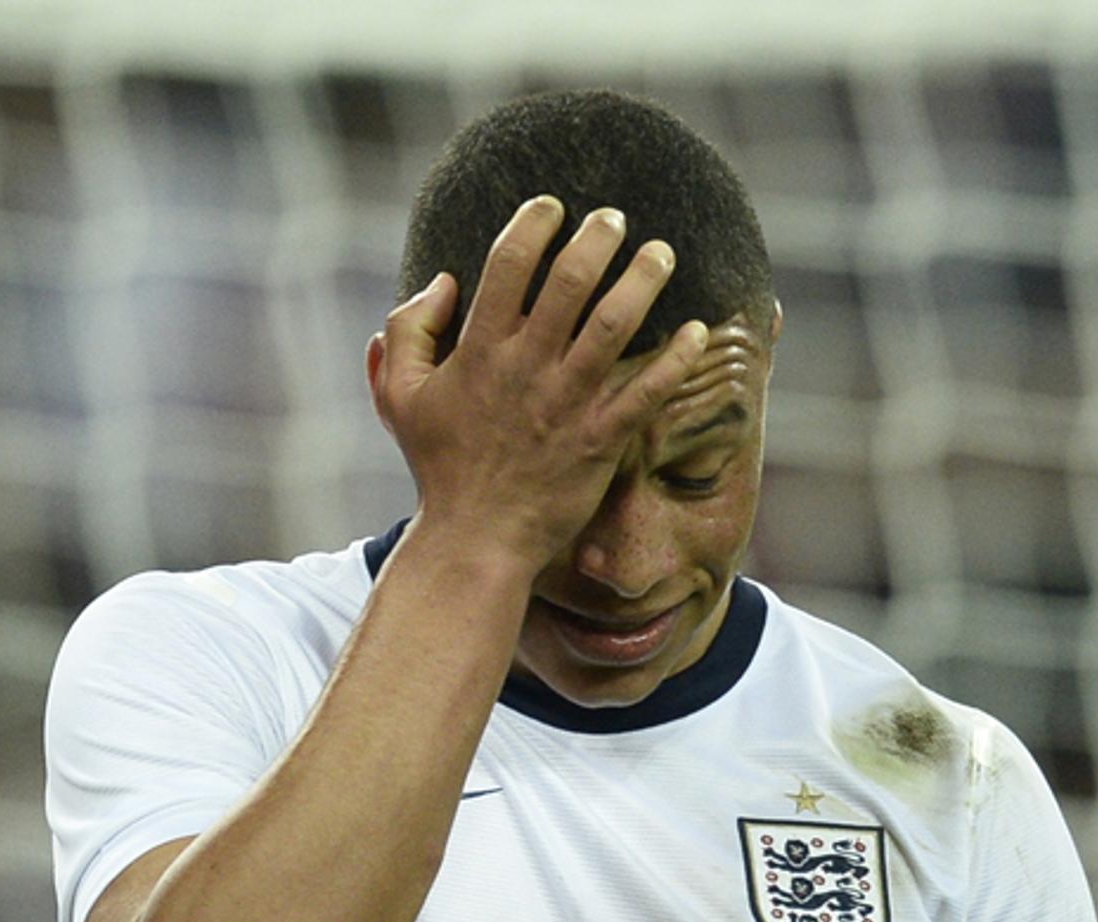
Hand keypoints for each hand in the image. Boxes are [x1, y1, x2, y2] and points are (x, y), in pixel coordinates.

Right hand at [366, 195, 709, 574]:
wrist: (475, 538)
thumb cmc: (440, 466)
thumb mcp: (399, 396)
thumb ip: (408, 331)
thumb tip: (441, 281)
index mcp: (479, 351)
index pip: (509, 265)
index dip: (533, 225)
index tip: (553, 206)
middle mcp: (527, 368)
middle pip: (571, 282)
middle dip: (598, 239)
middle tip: (616, 218)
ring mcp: (567, 404)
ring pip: (614, 325)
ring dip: (644, 282)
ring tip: (662, 254)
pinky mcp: (600, 440)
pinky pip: (646, 392)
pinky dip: (676, 359)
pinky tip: (697, 330)